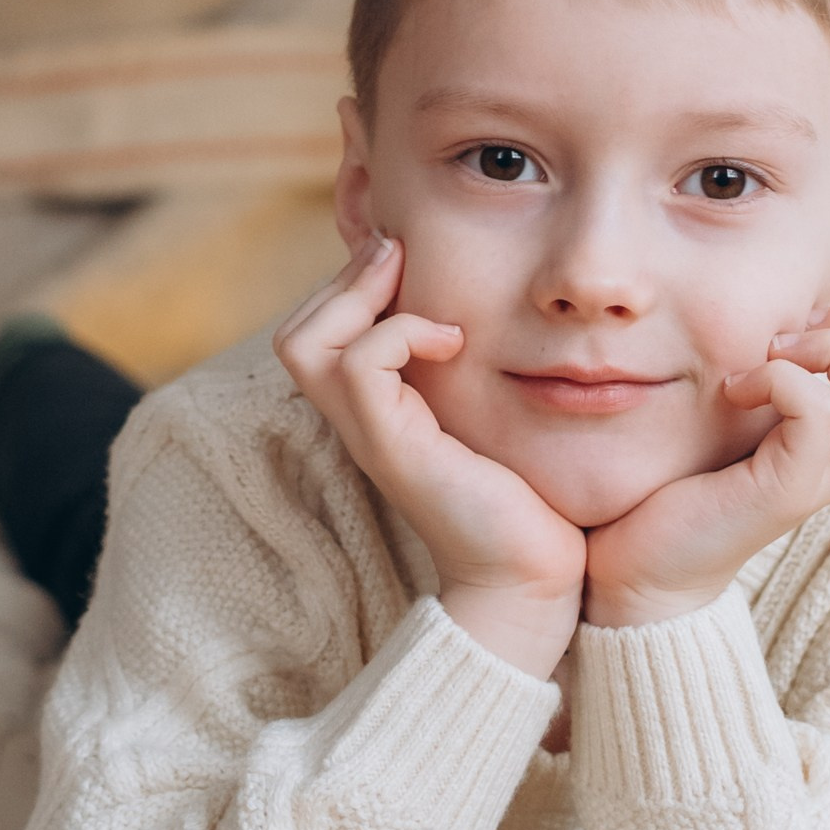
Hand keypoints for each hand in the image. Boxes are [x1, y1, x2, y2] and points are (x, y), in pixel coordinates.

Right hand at [273, 235, 586, 677]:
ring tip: (408, 279)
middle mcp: (359, 422)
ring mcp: (370, 435)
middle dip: (343, 278)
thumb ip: (471, 370)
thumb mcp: (491, 413)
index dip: (347, 285)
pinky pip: (359, 365)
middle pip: (297, 333)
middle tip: (397, 253)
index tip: (404, 260)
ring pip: (305, 343)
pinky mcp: (393, 447)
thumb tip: (488, 312)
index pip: (316, 332)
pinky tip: (450, 339)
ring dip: (356, 295)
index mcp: (376, 411)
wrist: (532, 575)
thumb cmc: (526, 497)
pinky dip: (398, 332)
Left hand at [582, 298, 829, 629]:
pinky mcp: (786, 492)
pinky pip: (820, 413)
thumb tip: (765, 309)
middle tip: (786, 338)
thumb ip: (760, 374)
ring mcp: (821, 476)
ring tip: (768, 358)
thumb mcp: (728, 414)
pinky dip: (780, 379)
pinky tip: (734, 391)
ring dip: (829, 349)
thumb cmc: (675, 483)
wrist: (639, 568)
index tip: (793, 326)